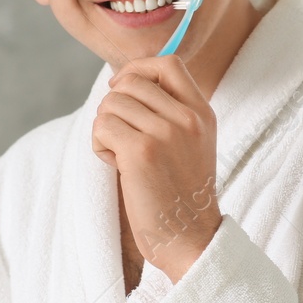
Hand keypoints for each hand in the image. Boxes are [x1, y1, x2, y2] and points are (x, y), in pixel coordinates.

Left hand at [92, 55, 221, 282]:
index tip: (122, 91)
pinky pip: (101, 127)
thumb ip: (170, 111)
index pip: (167, 63)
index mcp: (202, 113)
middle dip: (114, 107)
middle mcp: (187, 118)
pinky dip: (100, 146)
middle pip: (130, 83)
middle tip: (122, 138)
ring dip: (105, 129)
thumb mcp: (191, 143)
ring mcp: (165, 133)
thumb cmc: (180, 194)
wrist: (190, 238)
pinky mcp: (141, 152)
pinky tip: (116, 166)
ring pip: (111, 104)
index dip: (137, 70)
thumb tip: (124, 81)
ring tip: (121, 157)